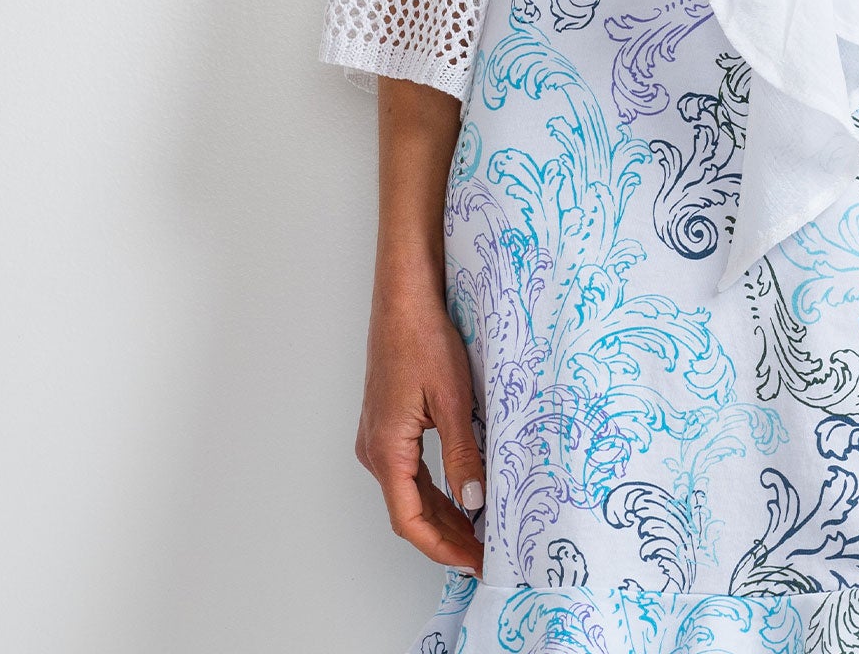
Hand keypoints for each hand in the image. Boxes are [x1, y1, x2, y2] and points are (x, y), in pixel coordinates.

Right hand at [356, 276, 485, 573]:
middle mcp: (374, 449)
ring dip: (440, 514)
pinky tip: (459, 491)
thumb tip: (473, 501)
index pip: (410, 520)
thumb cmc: (423, 339)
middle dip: (446, 536)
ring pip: (408, 492)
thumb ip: (462, 454)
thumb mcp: (452, 400)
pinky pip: (408, 471)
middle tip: (483, 550)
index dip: (442, 547)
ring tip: (478, 529)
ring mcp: (377, 437)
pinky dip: (432, 490)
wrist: (404, 299)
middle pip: (408, 511)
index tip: (473, 559)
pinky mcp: (386, 424)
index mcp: (386, 449)